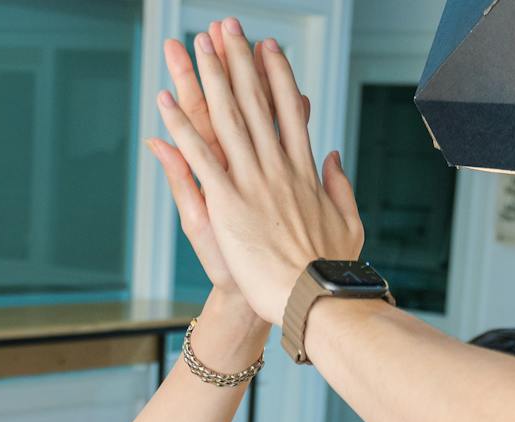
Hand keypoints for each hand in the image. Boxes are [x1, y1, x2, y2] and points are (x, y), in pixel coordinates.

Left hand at [154, 20, 363, 324]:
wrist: (314, 300)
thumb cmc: (331, 270)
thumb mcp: (347, 221)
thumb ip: (338, 184)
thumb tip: (332, 154)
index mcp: (303, 172)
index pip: (288, 112)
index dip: (277, 77)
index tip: (269, 49)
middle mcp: (277, 169)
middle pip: (254, 103)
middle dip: (239, 61)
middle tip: (228, 28)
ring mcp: (251, 183)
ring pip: (226, 118)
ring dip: (209, 78)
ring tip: (196, 46)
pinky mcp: (227, 203)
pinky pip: (199, 157)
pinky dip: (181, 127)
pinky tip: (167, 101)